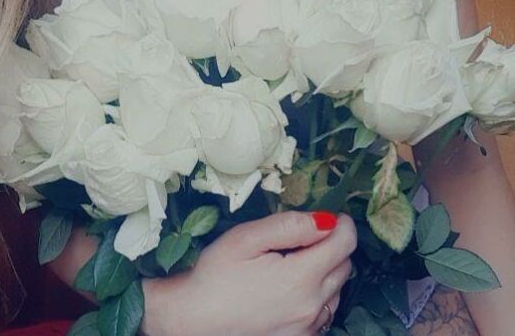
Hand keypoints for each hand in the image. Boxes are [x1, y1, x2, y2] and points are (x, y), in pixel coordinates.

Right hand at [142, 210, 356, 335]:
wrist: (194, 320)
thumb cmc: (216, 274)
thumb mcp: (247, 237)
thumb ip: (290, 226)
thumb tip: (326, 220)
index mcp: (301, 278)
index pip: (345, 244)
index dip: (343, 223)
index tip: (333, 214)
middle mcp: (311, 306)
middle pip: (345, 266)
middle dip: (335, 244)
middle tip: (309, 233)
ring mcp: (307, 327)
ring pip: (339, 290)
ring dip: (329, 269)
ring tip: (298, 258)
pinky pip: (326, 311)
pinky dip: (320, 294)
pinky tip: (294, 285)